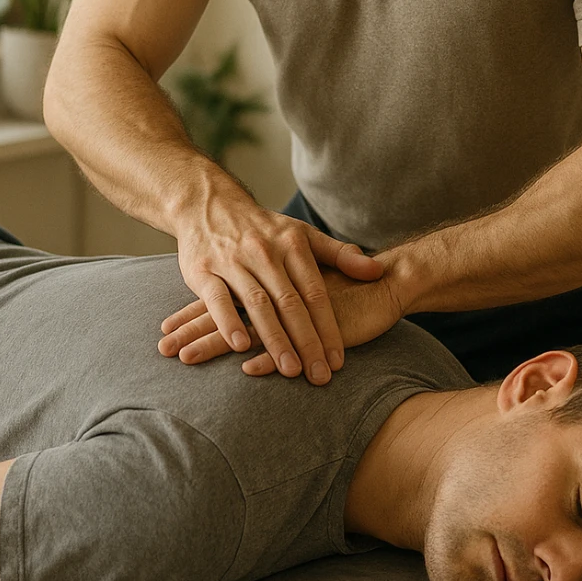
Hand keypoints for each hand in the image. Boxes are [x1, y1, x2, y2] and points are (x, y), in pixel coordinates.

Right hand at [172, 175, 383, 384]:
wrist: (209, 204)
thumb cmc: (263, 228)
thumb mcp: (303, 234)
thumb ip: (340, 255)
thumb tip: (377, 271)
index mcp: (293, 246)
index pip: (315, 293)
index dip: (328, 327)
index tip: (338, 361)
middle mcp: (265, 253)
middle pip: (290, 303)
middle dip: (307, 342)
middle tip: (319, 375)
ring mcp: (233, 261)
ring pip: (258, 304)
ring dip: (275, 339)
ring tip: (290, 370)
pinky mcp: (204, 271)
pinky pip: (218, 299)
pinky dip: (229, 322)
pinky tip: (241, 346)